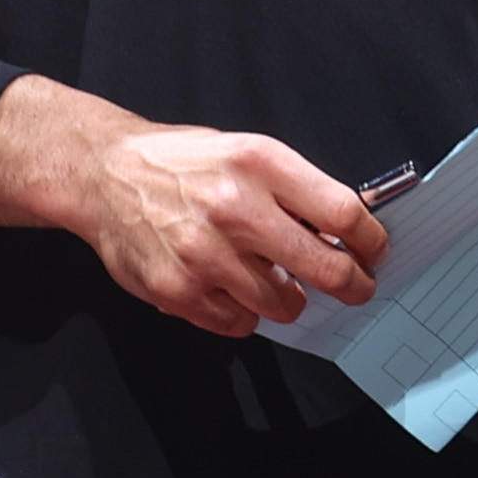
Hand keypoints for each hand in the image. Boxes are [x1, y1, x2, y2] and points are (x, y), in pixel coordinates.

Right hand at [78, 124, 386, 333]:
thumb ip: (293, 188)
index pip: (343, 213)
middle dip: (351, 285)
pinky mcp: (179, 290)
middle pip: (324, 268)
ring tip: (270, 281)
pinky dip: (242, 314)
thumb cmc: (180, 164)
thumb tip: (347, 228)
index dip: (370, 241)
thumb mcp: (245, 152)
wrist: (104, 175)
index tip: (374, 253)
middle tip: (355, 288)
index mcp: (261, 163)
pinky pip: (237, 324)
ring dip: (287, 301)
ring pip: (281, 305)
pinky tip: (228, 289)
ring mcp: (205, 255)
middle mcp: (236, 208)